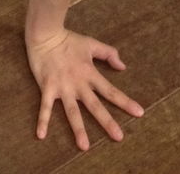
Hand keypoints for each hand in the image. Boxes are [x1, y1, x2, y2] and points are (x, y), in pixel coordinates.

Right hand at [27, 28, 143, 151]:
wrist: (45, 34)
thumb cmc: (69, 39)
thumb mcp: (91, 44)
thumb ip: (108, 53)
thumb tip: (123, 66)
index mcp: (90, 73)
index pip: (110, 90)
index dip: (125, 102)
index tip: (139, 113)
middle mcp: (78, 84)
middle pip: (95, 106)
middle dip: (107, 121)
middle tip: (119, 137)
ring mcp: (62, 87)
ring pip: (72, 111)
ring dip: (78, 129)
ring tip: (84, 146)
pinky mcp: (47, 88)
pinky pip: (44, 107)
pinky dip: (42, 121)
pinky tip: (41, 135)